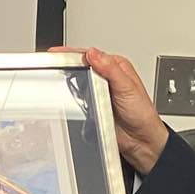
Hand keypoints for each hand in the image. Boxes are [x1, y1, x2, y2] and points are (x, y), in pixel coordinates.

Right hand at [52, 46, 168, 173]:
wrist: (141, 140)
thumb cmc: (142, 114)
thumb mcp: (127, 87)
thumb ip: (111, 69)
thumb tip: (93, 54)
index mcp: (116, 67)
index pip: (91, 55)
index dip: (73, 53)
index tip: (57, 53)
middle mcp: (106, 78)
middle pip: (81, 67)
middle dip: (67, 66)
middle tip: (52, 65)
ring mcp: (98, 92)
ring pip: (77, 83)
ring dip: (68, 84)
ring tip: (57, 80)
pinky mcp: (92, 106)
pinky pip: (77, 100)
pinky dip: (71, 99)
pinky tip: (67, 98)